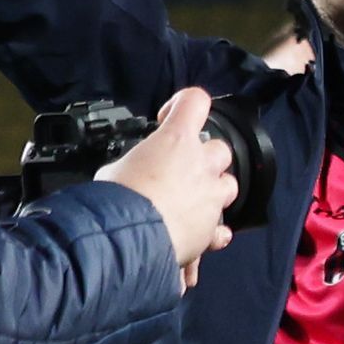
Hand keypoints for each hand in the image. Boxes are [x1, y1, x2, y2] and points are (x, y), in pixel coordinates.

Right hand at [93, 88, 239, 288]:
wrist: (124, 239)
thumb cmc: (115, 199)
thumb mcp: (114, 170)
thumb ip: (135, 166)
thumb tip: (133, 176)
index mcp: (176, 141)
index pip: (194, 101)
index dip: (183, 105)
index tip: (169, 117)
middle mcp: (201, 165)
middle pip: (220, 149)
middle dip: (203, 159)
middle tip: (179, 171)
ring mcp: (211, 197)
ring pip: (228, 186)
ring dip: (212, 194)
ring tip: (186, 206)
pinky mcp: (212, 229)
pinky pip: (219, 231)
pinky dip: (208, 235)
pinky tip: (191, 242)